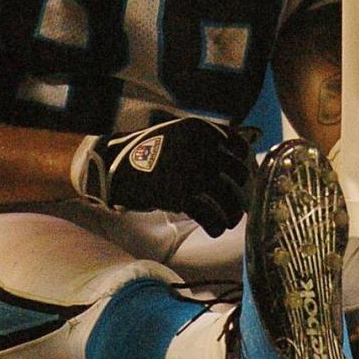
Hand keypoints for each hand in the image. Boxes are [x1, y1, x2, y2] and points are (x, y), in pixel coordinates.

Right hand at [71, 117, 252, 235]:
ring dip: (232, 213)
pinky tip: (215, 229)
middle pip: (237, 173)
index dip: (243, 162)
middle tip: (237, 203)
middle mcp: (201, 147)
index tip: (241, 177)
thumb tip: (231, 160)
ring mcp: (192, 171)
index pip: (237, 143)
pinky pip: (210, 215)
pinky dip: (216, 225)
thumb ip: (202, 142)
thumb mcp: (176, 134)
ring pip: (227, 197)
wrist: (114, 164)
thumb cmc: (146, 152)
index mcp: (201, 129)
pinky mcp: (181, 195)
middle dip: (240, 191)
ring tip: (229, 221)